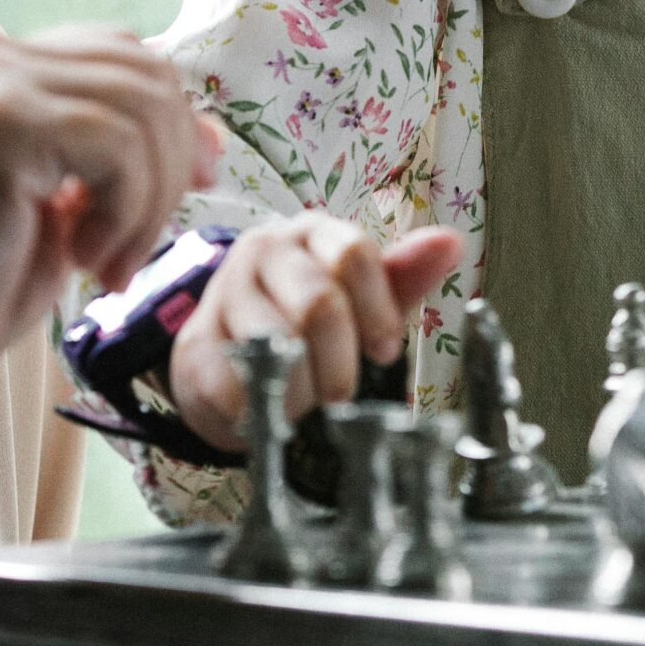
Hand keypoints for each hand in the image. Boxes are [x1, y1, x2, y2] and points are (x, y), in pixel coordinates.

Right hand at [0, 24, 221, 400]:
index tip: (177, 195)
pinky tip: (85, 260)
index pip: (126, 57)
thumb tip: (210, 137)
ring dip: (150, 202)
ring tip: (106, 263)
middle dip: (170, 165)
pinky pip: (120, 145)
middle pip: (149, 75)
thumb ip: (115, 156)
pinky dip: (127, 212)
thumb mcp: (56, 203)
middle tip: (135, 246)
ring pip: (146, 110)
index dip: (171, 125)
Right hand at [170, 216, 462, 451]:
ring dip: (300, 390)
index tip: (386, 353)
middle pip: (317, 303)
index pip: (354, 255)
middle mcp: (265, 249)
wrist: (231, 356)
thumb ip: (402, 275)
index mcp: (313, 232)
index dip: (378, 312)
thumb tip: (450, 242)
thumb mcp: (364, 298)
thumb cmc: (311, 322)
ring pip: (275, 344)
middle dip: (340, 362)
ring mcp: (224, 292)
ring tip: (306, 406)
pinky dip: (259, 408)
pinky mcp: (194, 341)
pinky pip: (233, 380)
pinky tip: (269, 413)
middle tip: (344, 398)